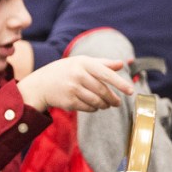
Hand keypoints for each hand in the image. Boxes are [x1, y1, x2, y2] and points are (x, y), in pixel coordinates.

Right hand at [17, 56, 134, 111]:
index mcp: (84, 63)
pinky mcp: (68, 101)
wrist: (40, 84)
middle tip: (117, 102)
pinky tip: (93, 106)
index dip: (120, 83)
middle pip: (102, 90)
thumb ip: (103, 63)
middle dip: (112, 98)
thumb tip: (122, 63)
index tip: (131, 91)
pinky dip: (94, 108)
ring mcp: (72, 88)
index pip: (106, 74)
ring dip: (104, 105)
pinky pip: (88, 108)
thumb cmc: (66, 71)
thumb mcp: (82, 62)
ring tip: (106, 104)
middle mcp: (77, 74)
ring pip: (96, 101)